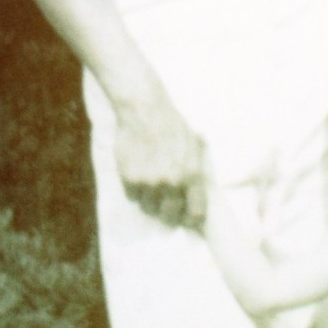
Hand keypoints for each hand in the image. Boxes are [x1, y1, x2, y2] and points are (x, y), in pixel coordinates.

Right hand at [113, 76, 206, 228]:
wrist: (145, 109)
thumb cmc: (173, 125)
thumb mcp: (195, 146)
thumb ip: (196, 172)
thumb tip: (198, 195)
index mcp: (192, 175)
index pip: (195, 213)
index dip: (191, 219)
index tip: (186, 218)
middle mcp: (172, 182)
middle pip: (170, 216)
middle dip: (169, 212)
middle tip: (165, 203)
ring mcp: (149, 183)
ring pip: (149, 208)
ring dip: (150, 200)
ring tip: (150, 182)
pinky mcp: (129, 179)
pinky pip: (132, 197)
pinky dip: (134, 189)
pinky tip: (138, 173)